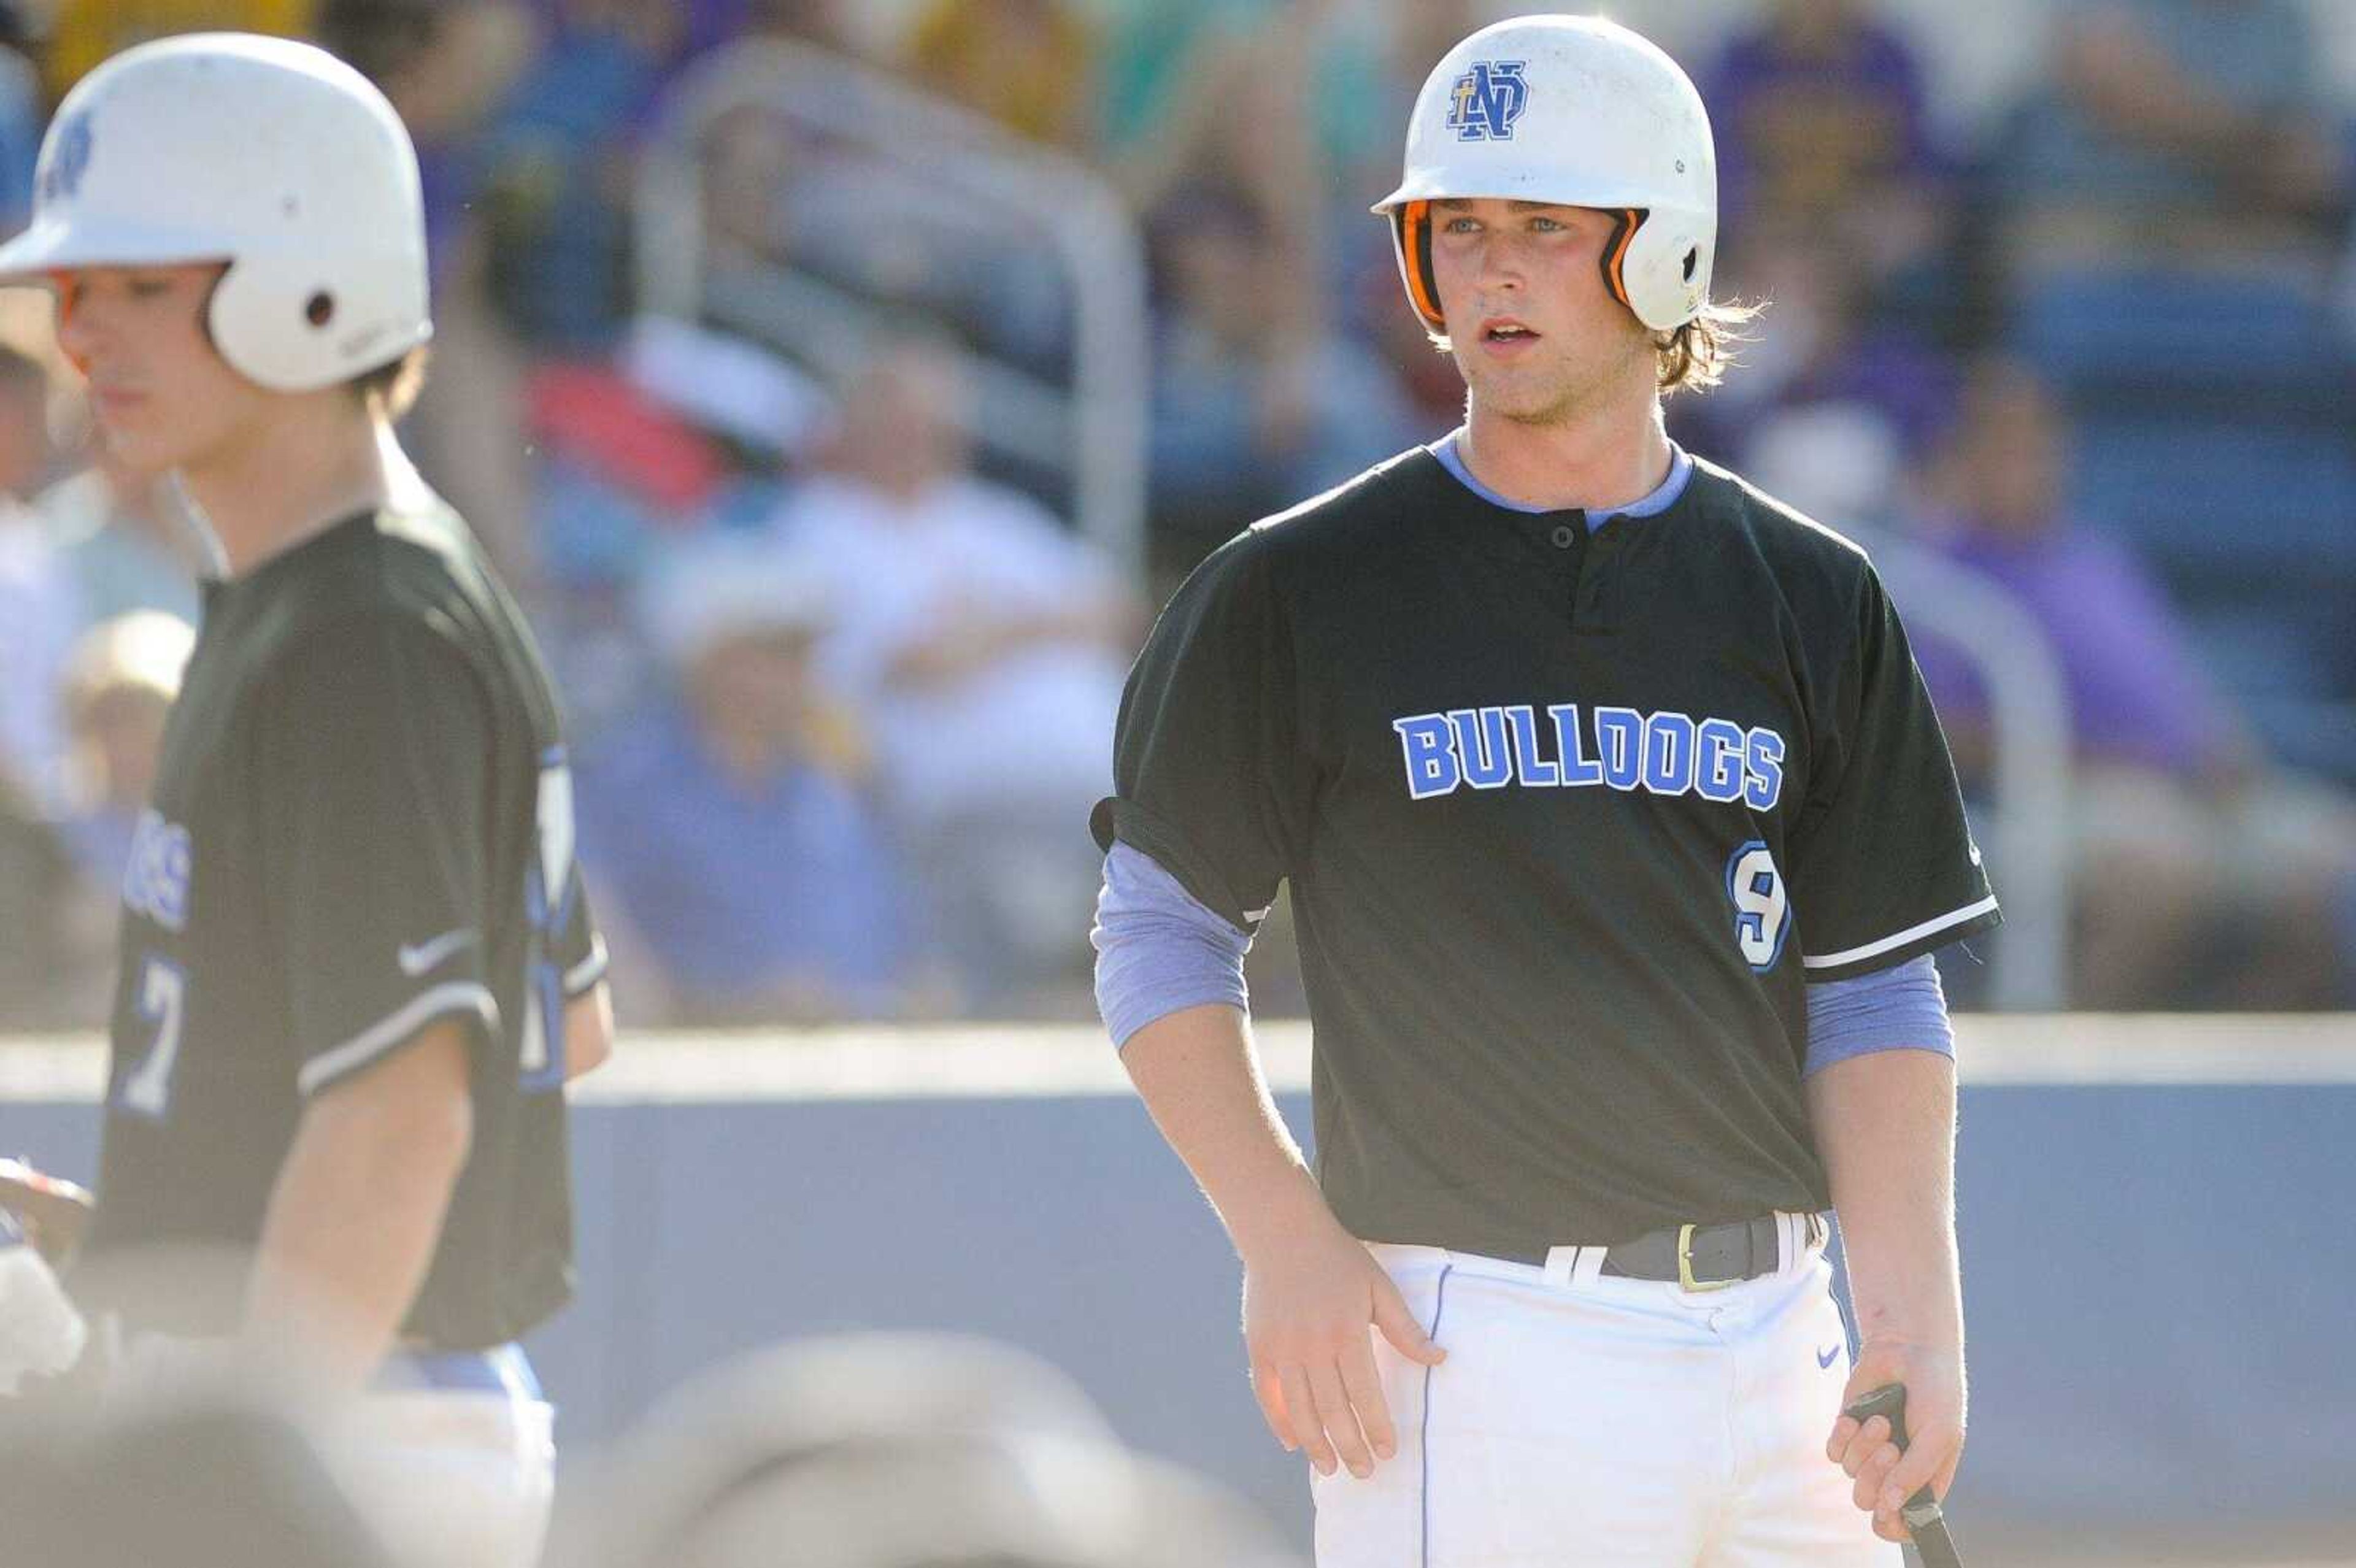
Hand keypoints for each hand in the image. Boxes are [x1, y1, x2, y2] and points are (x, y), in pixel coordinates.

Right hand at [1241, 1214, 1444, 1478]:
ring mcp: (1282, 1349)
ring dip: (1316, 1445)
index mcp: (1346, 1332)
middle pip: (1332, 1411)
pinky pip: (1268, 1395)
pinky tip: (1294, 1443)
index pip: (1365, 1394)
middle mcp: (1312, 1346)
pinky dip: (1280, 1422)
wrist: (1282, 1232)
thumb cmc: (1338, 1259)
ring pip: (1299, 1411)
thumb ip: (1405, 1328)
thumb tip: (1440, 1359)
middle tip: (1363, 1472)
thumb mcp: (1379, 1287)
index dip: (1377, 1427)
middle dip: (1350, 1447)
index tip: (1388, 1452)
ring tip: (1331, 1468)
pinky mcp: (1259, 1347)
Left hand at [1825, 1338, 1964, 1541]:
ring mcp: (1869, 1452)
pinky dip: (1843, 1437)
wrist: (1906, 1348)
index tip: (1887, 1512)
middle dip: (1876, 1477)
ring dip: (1864, 1448)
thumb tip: (1892, 1507)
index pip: (1905, 1522)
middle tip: (1891, 1446)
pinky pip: (1834, 1452)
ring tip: (1880, 1420)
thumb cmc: (1935, 1391)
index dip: (1893, 1526)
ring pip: (1851, 1474)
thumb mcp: (1940, 1434)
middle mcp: (1896, 1471)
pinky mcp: (1848, 1431)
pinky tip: (1855, 1418)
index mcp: (1925, 1479)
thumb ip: (1917, 1473)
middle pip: (1870, 1501)